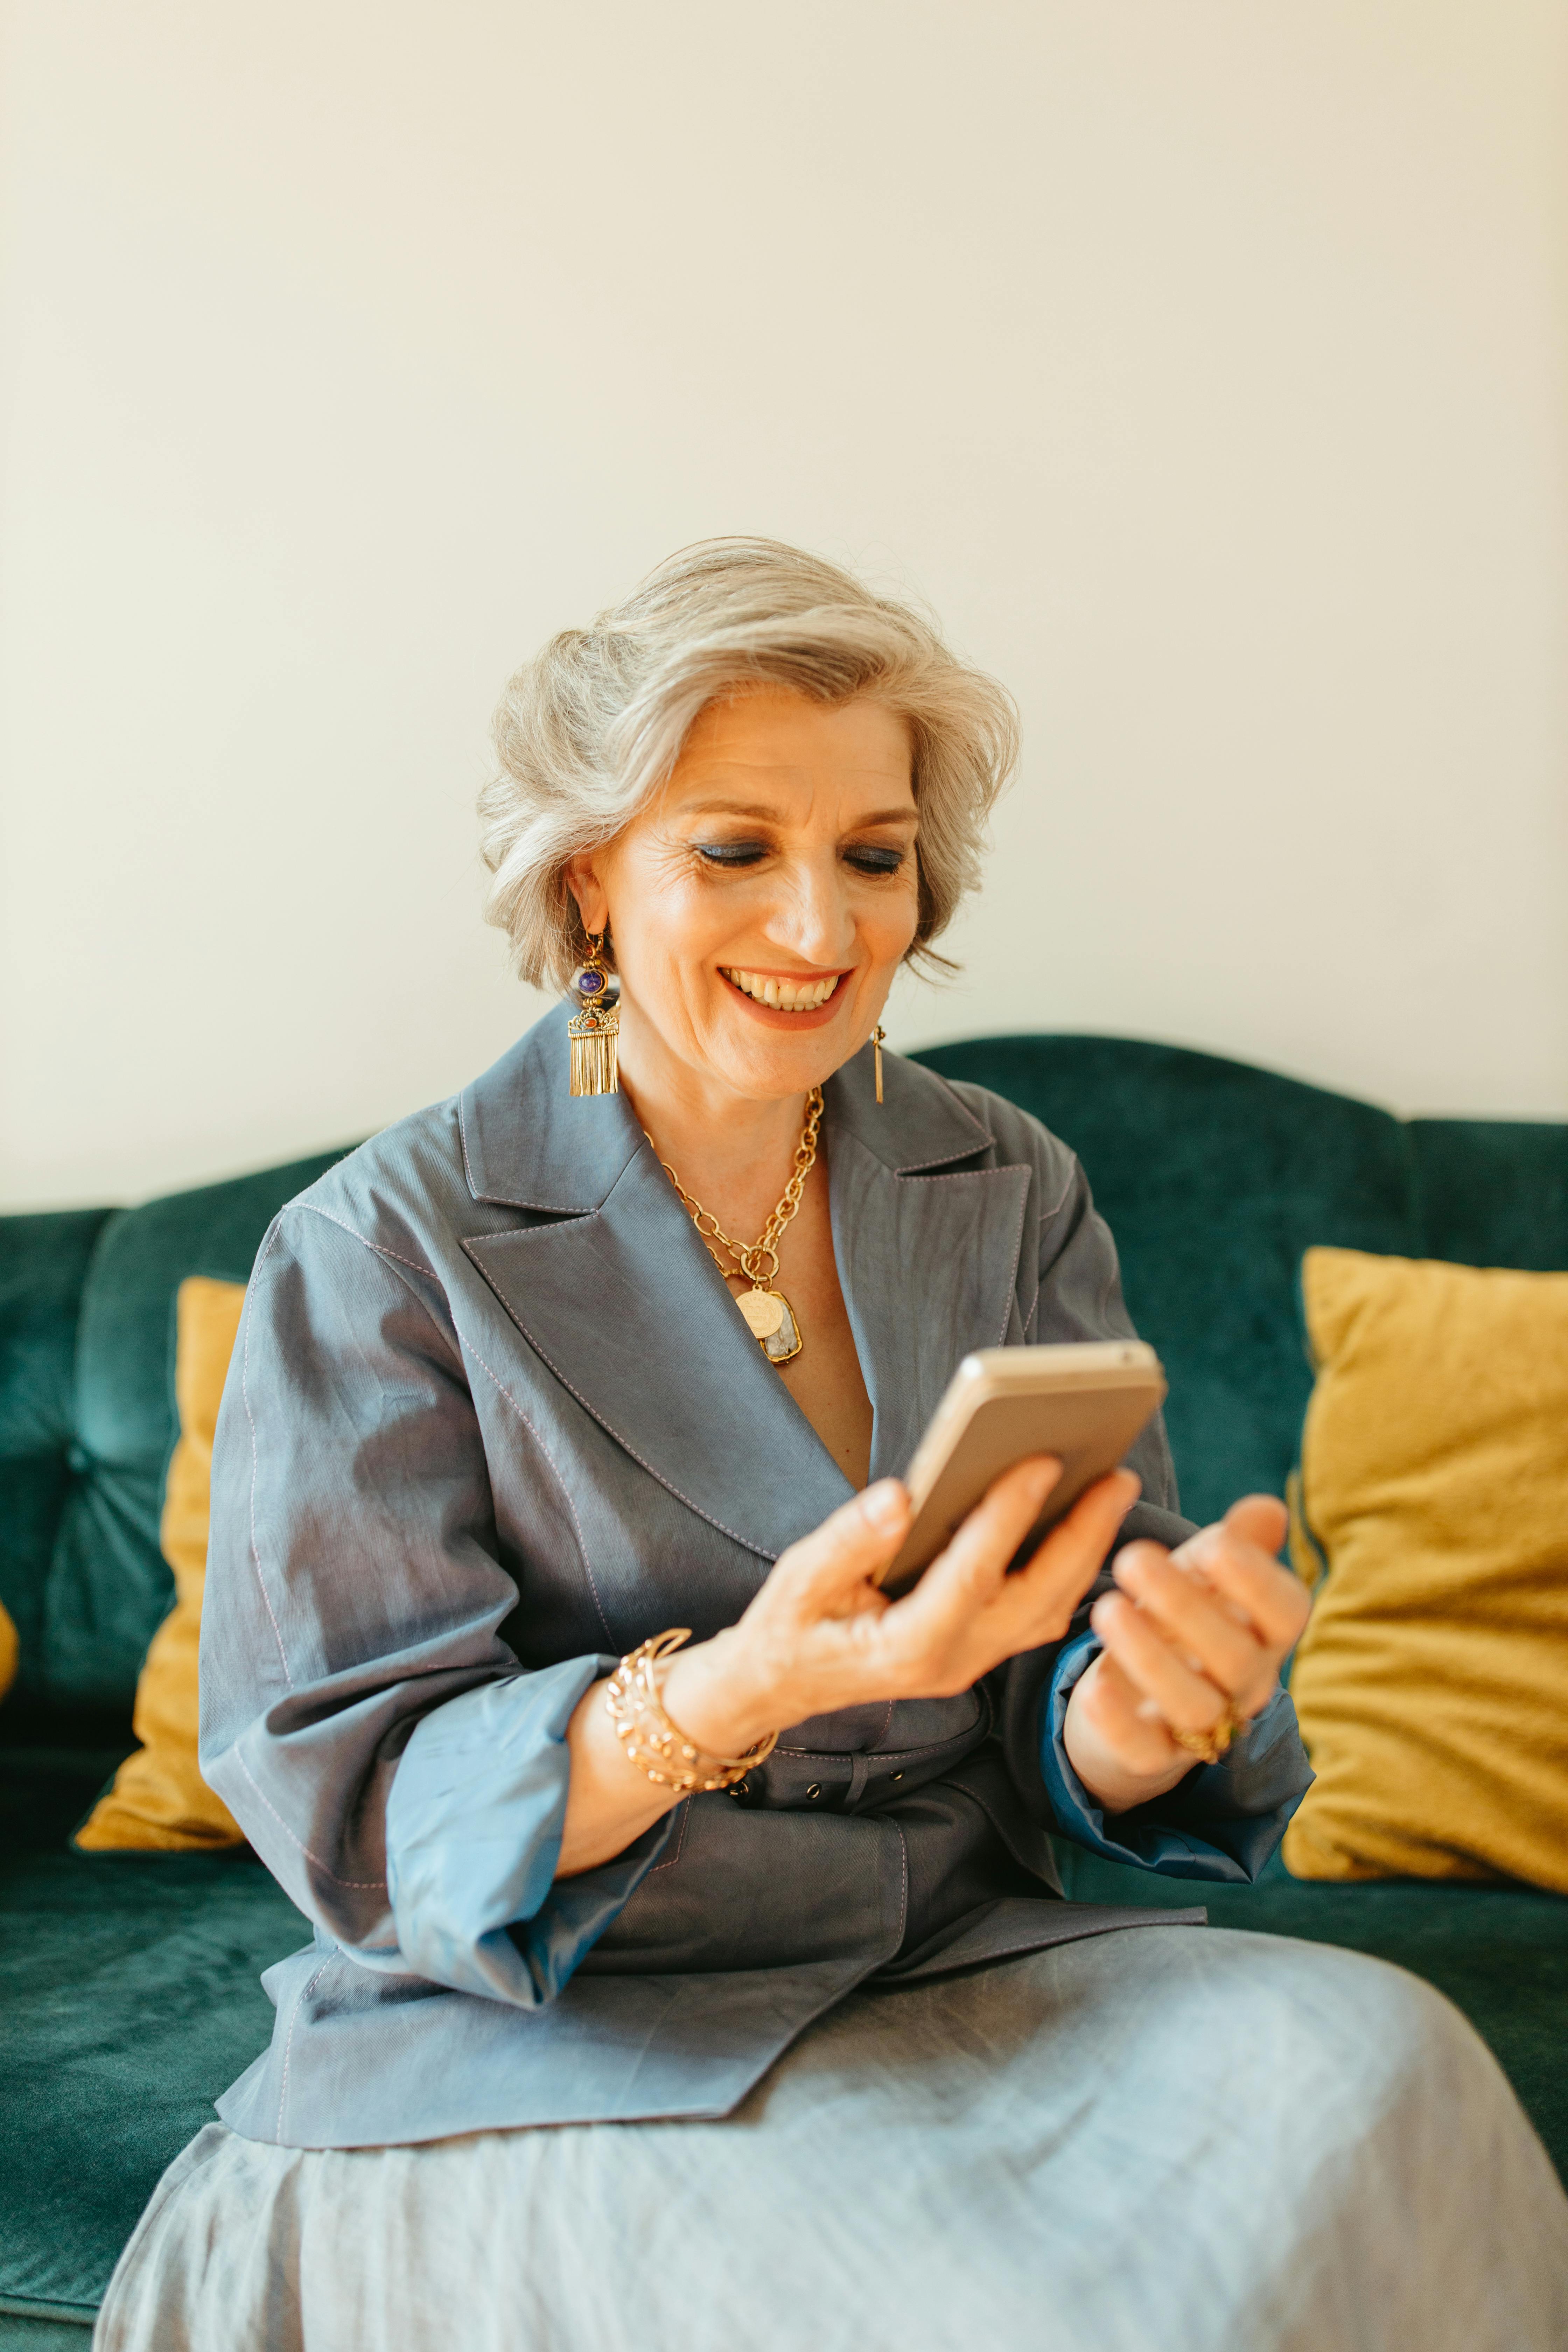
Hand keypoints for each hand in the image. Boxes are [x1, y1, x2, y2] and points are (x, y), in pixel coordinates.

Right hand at [663, 1456, 1141, 1755]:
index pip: (972, 1573)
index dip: (1008, 1515)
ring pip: (1048, 1609)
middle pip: (1037, 1597)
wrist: (781, 1685)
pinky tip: (1081, 1530)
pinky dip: (1067, 1573)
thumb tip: (900, 1495)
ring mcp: (971, 1663)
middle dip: (1082, 1535)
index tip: (1043, 1460)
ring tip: (1112, 1491)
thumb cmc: (790, 1628)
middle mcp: (952, 1661)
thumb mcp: (799, 1581)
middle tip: (1118, 1474)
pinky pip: (1038, 1616)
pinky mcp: (977, 1653)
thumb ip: (848, 1540)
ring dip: (1085, 1552)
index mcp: (907, 1646)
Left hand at [1061, 1495, 1307, 1815]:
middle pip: (1237, 1658)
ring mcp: (1203, 1728)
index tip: (1212, 1543)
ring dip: (1150, 1657)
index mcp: (1267, 1634)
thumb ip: (1237, 1542)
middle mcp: (1245, 1685)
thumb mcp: (1204, 1573)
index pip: (1287, 1612)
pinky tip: (1094, 1687)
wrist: (1138, 1690)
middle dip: (1187, 1607)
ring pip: (1194, 1706)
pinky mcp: (1153, 1757)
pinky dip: (1119, 1723)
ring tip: (1107, 1608)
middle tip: (1133, 1558)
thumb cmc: (1180, 1614)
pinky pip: (1144, 1752)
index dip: (1257, 1579)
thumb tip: (1269, 1508)